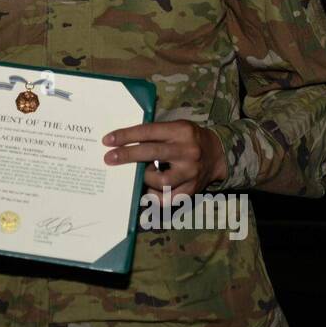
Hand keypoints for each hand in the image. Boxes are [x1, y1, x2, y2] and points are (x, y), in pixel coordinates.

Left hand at [102, 121, 226, 199]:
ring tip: (140, 175)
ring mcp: (191, 172)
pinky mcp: (193, 189)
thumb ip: (154, 134)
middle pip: (152, 153)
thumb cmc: (188, 139)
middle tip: (109, 159)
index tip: (107, 141)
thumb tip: (122, 144)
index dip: (126, 136)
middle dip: (127, 156)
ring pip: (161, 180)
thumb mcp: (175, 128)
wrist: (218, 154)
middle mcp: (187, 151)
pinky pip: (169, 198)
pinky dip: (154, 196)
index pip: (148, 132)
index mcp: (181, 131)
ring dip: (145, 178)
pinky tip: (147, 191)